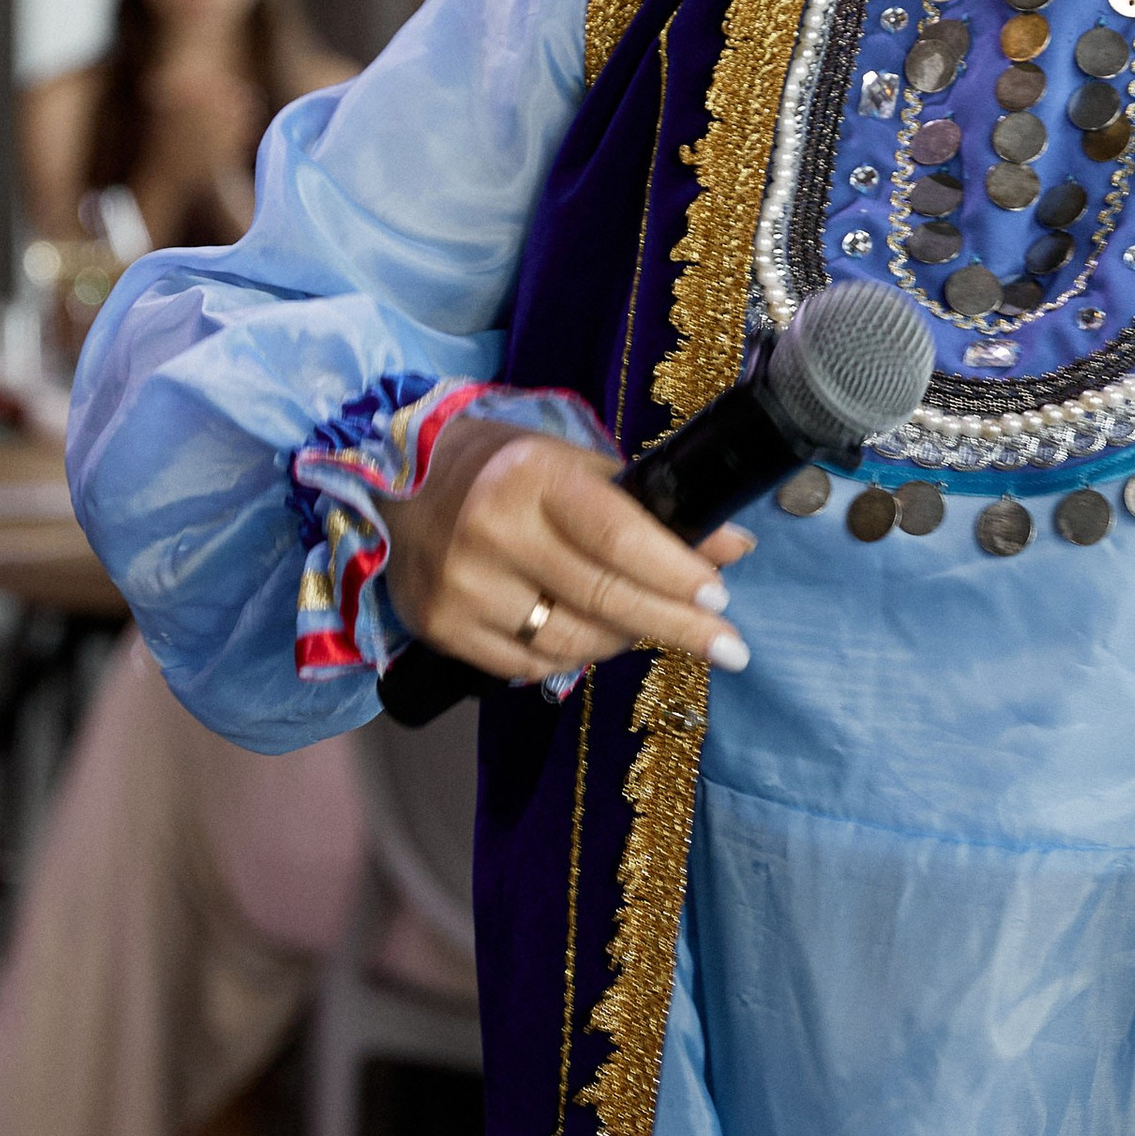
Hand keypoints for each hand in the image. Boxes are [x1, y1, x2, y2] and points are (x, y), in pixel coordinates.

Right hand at [385, 415, 750, 681]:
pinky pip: (530, 666)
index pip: (619, 538)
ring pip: (572, 642)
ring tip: (644, 625)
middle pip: (604, 597)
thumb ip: (650, 509)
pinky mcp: (441, 627)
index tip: (720, 601)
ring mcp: (462, 585)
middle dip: (677, 625)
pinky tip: (586, 637)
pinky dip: (572, 656)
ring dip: (624, 640)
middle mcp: (493, 531)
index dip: (675, 574)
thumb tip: (733, 547)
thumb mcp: (577, 469)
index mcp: (534, 477)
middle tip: (729, 648)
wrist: (402, 486)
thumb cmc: (509, 471)